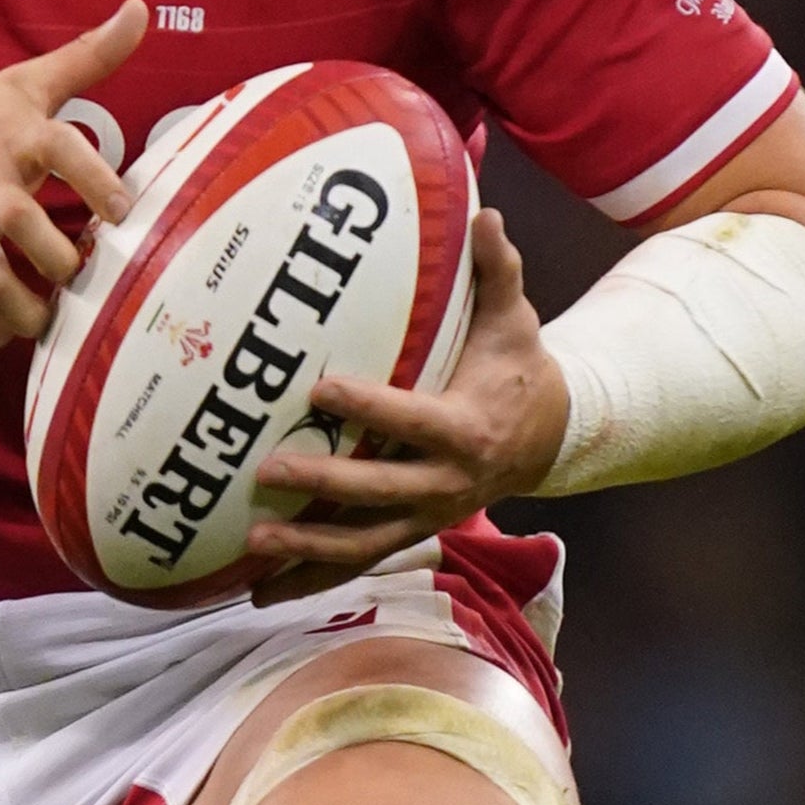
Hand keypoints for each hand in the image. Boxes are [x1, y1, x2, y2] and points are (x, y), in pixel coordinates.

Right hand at [0, 0, 147, 347]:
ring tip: (51, 317)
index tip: (123, 211)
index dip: (95, 181)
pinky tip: (9, 329)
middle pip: (26, 225)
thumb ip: (89, 56)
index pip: (61, 151)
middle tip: (85, 275)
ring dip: (27, 309)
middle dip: (62, 261)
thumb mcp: (25, 83)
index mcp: (19, 134)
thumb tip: (140, 10)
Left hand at [244, 209, 567, 604]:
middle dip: (326, 486)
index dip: (369, 406)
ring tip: (254, 542)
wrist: (550, 438)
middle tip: (269, 469)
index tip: (321, 386)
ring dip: (309, 549)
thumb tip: (483, 213)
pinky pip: (359, 562)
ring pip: (365, 543)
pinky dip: (311, 579)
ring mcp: (426, 515)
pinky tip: (260, 591)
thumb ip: (497, 270)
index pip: (411, 419)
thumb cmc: (518, 368)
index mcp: (466, 429)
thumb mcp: (515, 320)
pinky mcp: (410, 533)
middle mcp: (446, 483)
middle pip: (381, 492)